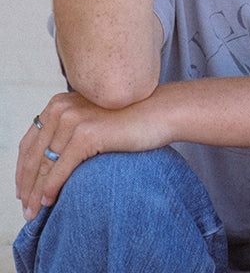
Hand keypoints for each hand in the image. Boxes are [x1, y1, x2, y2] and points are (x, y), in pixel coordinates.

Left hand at [15, 91, 168, 221]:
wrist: (162, 112)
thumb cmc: (132, 118)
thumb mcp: (94, 119)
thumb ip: (71, 131)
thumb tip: (49, 161)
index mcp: (59, 103)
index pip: (30, 142)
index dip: (22, 169)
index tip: (22, 190)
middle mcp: (62, 108)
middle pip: (34, 154)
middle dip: (26, 185)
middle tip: (25, 208)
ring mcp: (74, 120)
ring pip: (45, 164)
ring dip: (36, 192)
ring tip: (34, 212)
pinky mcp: (87, 134)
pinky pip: (60, 167)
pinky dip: (51, 187)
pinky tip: (48, 201)